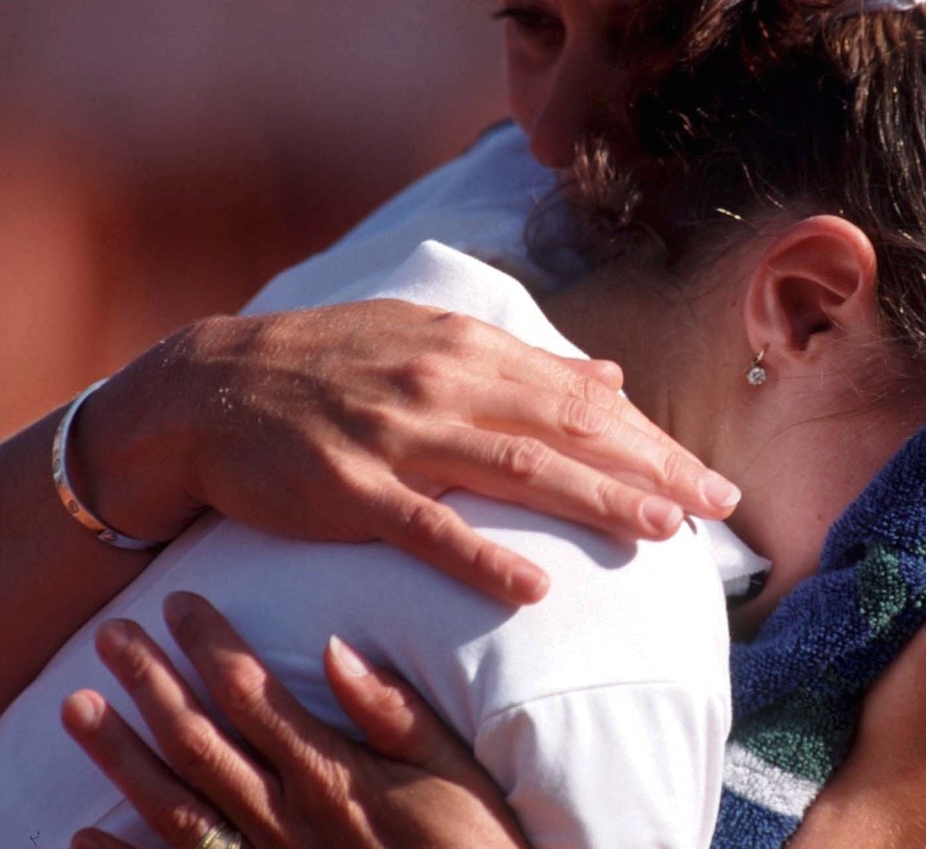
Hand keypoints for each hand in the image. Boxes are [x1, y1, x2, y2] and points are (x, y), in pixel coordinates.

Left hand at [62, 592, 527, 848]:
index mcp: (333, 776)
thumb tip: (338, 649)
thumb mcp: (456, 770)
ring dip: (121, 755)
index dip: (212, 647)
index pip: (255, 697)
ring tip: (75, 707)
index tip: (181, 604)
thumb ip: (396, 714)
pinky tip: (85, 832)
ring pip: (175, 805)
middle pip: (200, 742)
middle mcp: (286, 819)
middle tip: (110, 635)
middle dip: (150, 684)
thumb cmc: (476, 842)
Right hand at [76, 299, 740, 603]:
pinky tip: (533, 588)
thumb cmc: (330, 363)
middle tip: (716, 504)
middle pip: (569, 428)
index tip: (706, 476)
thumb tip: (613, 374)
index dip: (651, 439)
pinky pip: (427, 528)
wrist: (209, 387)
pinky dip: (481, 558)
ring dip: (593, 500)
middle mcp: (444, 382)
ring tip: (659, 530)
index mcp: (470, 347)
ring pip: (515, 470)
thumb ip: (523, 361)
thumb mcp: (428, 336)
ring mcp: (398, 435)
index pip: (584, 397)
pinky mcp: (350, 488)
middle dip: (650, 467)